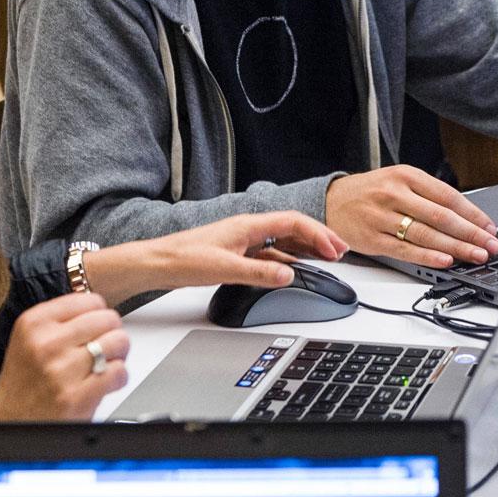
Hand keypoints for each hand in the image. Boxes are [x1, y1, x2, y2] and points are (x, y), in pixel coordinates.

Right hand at [0, 293, 128, 420]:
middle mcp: (47, 343)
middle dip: (111, 333)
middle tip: (104, 346)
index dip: (98, 314)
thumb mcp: (30, 337)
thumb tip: (100, 309)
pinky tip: (105, 382)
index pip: (89, 299)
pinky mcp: (77, 396)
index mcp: (34, 323)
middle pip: (108, 319)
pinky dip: (119, 377)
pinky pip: (118, 371)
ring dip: (117, 354)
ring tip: (104, 364)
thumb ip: (62, 319)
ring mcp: (62, 370)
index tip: (95, 325)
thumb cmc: (25, 382)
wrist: (11, 421)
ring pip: (118, 342)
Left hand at [136, 211, 346, 287]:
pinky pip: (271, 254)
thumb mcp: (224, 268)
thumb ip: (259, 273)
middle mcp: (249, 229)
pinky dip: (288, 260)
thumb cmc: (182, 258)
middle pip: (293, 228)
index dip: (318, 234)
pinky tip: (295, 270)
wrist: (156, 263)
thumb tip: (289, 275)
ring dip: (306, 249)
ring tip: (326, 259)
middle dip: (319, 238)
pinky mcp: (238, 253)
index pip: (293, 222)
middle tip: (341, 252)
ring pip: (284, 241)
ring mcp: (244, 241)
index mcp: (248, 224)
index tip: (335, 249)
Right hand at [325, 165, 497, 267]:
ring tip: (475, 256)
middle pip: (441, 216)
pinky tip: (446, 261)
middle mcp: (395, 194)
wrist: (329, 201)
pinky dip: (428, 257)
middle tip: (490, 245)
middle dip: (471, 233)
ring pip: (426, 235)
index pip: (448, 196)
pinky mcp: (373, 238)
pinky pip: (405, 250)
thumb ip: (427, 195)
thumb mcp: (398, 181)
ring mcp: (382, 217)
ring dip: (456, 248)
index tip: (490, 227)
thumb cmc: (369, 192)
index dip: (473, 214)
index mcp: (406, 175)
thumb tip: (465, 217)